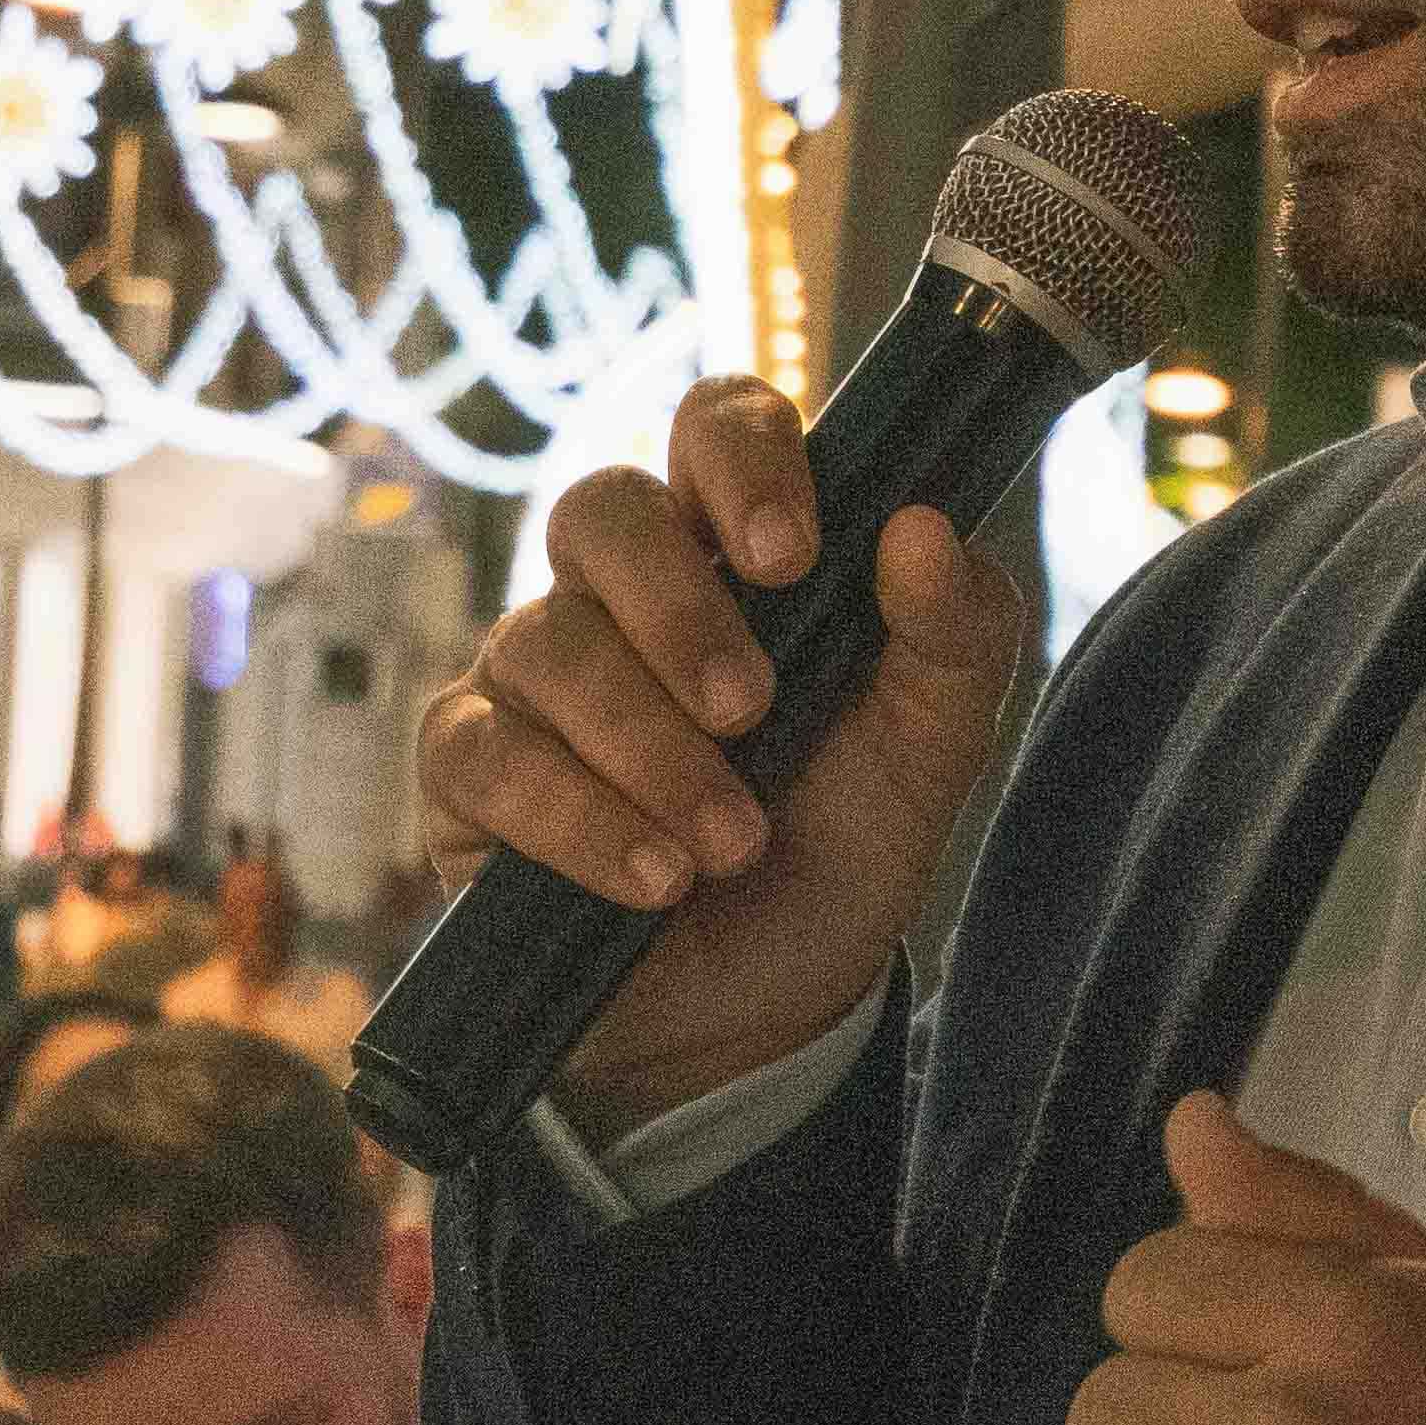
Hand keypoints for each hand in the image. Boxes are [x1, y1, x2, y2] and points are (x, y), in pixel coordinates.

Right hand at [413, 376, 1029, 1126]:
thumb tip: (924, 528)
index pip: (714, 422)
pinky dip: (580, 819)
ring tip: (731, 845)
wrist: (770, 1001)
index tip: (790, 555)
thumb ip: (955, 636)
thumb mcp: (931, 749)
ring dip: (651, 751)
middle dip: (679, 612)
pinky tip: (654, 878)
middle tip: (753, 712)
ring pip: (549, 643)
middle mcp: (620, 591)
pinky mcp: (470, 770)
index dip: (740, 458)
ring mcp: (532, 671)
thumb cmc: (840, 841)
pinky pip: (487, 755)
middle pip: (600, 509)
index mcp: (735, 551)